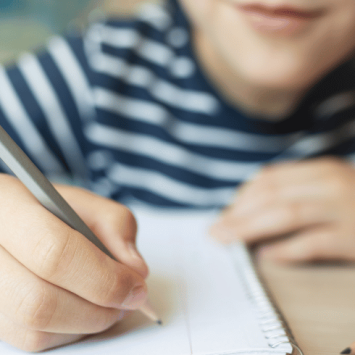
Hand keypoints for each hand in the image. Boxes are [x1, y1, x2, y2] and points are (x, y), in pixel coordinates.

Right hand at [0, 175, 147, 351]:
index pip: (54, 251)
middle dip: (97, 308)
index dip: (103, 277)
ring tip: (109, 305)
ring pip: (34, 327)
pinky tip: (84, 311)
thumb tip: (136, 270)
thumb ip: (117, 226)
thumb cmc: (52, 211)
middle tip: (127, 300)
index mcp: (8, 206)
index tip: (135, 285)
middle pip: (39, 300)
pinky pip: (29, 339)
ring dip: (86, 324)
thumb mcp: (88, 203)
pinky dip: (68, 331)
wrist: (16, 221)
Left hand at [210, 157, 354, 262]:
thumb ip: (298, 191)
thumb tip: (255, 208)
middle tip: (216, 231)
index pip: (269, 180)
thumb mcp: (329, 186)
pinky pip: (313, 243)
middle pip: (271, 196)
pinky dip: (286, 250)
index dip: (242, 197)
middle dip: (237, 214)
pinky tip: (267, 257)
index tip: (226, 212)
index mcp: (322, 170)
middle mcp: (331, 184)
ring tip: (228, 241)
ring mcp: (346, 209)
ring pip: (285, 215)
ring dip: (250, 229)